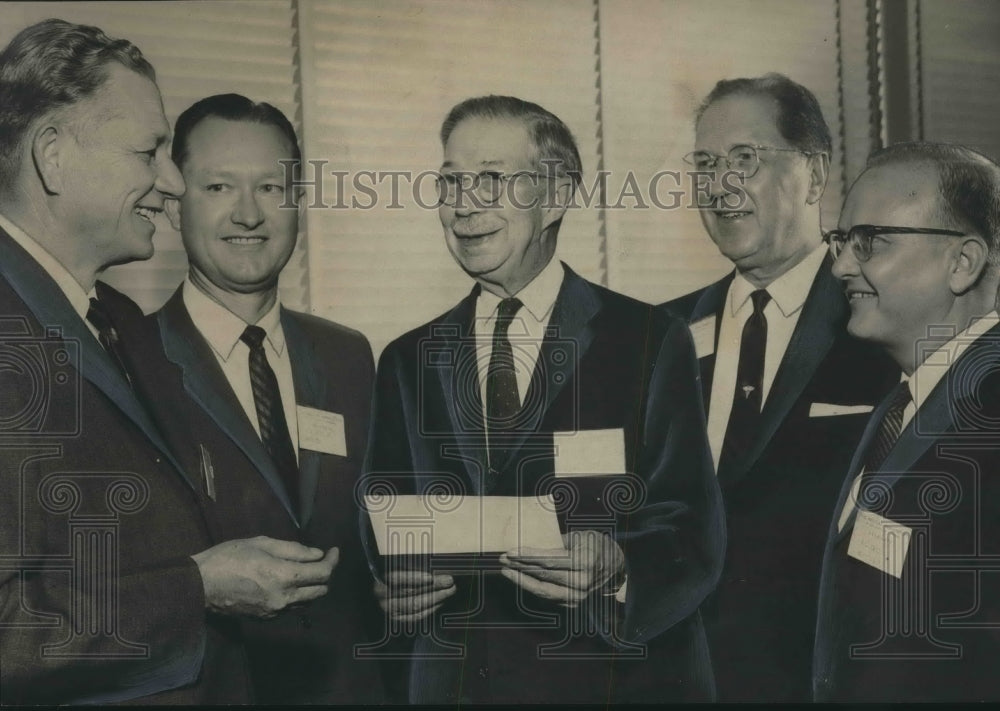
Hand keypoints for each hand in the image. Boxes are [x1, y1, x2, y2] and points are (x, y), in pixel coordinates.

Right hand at [192, 536, 338, 618]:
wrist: (200, 586)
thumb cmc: (229, 557)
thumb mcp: (262, 543)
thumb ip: (294, 549)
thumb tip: (317, 554)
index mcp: (284, 576)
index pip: (323, 573)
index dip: (333, 561)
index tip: (334, 550)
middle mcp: (284, 598)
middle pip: (321, 591)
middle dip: (325, 575)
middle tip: (320, 560)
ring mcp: (275, 611)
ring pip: (308, 602)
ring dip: (312, 587)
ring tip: (305, 570)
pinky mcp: (266, 618)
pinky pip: (291, 608)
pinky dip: (297, 596)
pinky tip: (287, 583)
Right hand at [374, 570, 455, 621]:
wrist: (380, 596)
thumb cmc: (391, 575)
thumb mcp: (395, 567)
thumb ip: (409, 566)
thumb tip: (432, 564)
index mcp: (380, 579)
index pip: (396, 579)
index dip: (413, 578)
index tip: (430, 577)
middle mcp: (383, 597)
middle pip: (410, 593)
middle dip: (432, 587)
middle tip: (449, 581)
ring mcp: (390, 610)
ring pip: (415, 605)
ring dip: (436, 598)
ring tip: (450, 591)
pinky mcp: (397, 620)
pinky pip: (416, 616)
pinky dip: (431, 609)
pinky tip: (441, 602)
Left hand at [499, 530, 624, 607]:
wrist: (615, 566)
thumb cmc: (596, 545)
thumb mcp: (580, 536)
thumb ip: (557, 542)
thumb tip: (531, 545)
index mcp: (585, 562)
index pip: (549, 561)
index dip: (527, 556)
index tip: (510, 552)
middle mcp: (582, 582)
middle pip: (544, 576)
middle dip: (520, 567)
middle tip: (502, 559)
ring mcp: (578, 596)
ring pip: (544, 591)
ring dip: (522, 581)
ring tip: (506, 571)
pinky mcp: (574, 604)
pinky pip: (549, 596)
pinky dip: (533, 588)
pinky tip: (521, 579)